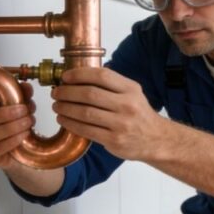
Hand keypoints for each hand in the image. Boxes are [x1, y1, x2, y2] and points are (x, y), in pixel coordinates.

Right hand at [0, 82, 35, 168]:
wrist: (10, 141)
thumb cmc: (5, 116)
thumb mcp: (12, 101)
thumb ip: (19, 92)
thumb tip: (27, 87)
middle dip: (3, 115)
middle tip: (22, 110)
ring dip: (10, 128)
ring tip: (27, 122)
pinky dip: (10, 142)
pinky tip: (23, 135)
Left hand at [51, 67, 165, 161]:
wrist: (156, 139)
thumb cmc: (139, 114)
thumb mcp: (133, 93)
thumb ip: (112, 85)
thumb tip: (82, 74)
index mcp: (131, 89)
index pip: (102, 76)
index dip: (80, 74)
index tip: (66, 77)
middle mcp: (127, 105)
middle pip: (90, 94)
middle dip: (67, 92)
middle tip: (56, 92)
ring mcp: (120, 124)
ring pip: (85, 112)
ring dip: (66, 108)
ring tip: (57, 105)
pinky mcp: (113, 140)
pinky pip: (86, 130)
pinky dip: (70, 124)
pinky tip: (63, 119)